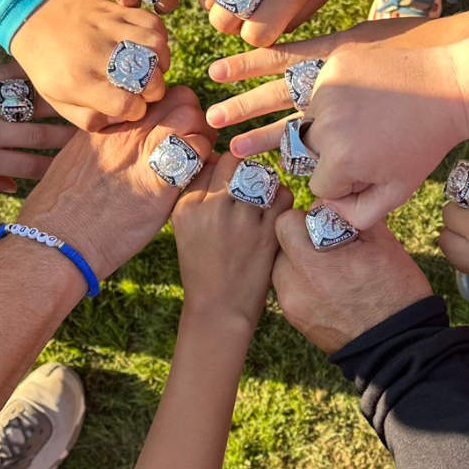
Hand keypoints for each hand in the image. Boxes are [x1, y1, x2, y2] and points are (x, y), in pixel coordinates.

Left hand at [0, 63, 74, 193]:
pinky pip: (11, 74)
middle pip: (41, 137)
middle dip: (72, 138)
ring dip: (61, 104)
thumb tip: (15, 187)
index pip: (32, 167)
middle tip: (100, 133)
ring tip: (86, 101)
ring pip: (32, 106)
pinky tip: (53, 69)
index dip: (58, 167)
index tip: (80, 165)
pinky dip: (33, 72)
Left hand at [10, 0, 169, 129]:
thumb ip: (90, 119)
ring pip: (156, 47)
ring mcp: (107, 29)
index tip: (130, 107)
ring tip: (151, 69)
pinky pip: (153, 23)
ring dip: (161, 63)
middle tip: (144, 90)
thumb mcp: (58, 102)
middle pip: (149, 79)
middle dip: (154, 91)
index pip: (128, 105)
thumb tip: (123, 118)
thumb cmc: (47, 66)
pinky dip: (160, 38)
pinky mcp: (116, 11)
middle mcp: (95, 54)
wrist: (32, 18)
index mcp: (79, 82)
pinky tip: (150, 49)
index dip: (136, 110)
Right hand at [16, 85, 213, 280]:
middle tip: (192, 142)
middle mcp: (128, 129)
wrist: (57, 239)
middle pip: (178, 97)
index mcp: (108, 122)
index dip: (170, 109)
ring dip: (202, 135)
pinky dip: (204, 159)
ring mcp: (144, 150)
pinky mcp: (160, 180)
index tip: (171, 129)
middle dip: (192, 115)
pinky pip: (198, 150)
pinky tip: (194, 178)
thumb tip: (115, 138)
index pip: (153, 95)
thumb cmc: (60, 208)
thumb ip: (101, 142)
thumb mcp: (75, 159)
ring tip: (195, 159)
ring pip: (192, 116)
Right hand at [172, 152, 291, 326]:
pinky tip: (276, 211)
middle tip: (251, 182)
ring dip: (266, 182)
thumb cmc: (203, 266)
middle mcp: (212, 208)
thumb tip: (221, 161)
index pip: (210, 162)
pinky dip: (282, 199)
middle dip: (246, 167)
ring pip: (262, 174)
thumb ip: (198, 193)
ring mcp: (241, 220)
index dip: (225, 165)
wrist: (219, 308)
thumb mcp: (185, 228)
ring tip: (263, 197)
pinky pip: (282, 196)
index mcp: (187, 207)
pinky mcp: (267, 233)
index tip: (231, 176)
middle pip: (236, 162)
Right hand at [217, 33, 468, 228]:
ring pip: (282, 105)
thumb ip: (360, 214)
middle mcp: (325, 125)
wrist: (453, 82)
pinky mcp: (331, 58)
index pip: (317, 180)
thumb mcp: (400, 189)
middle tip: (235, 152)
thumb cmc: (426, 140)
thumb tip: (324, 218)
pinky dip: (255, 66)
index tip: (360, 173)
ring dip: (244, 112)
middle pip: (297, 144)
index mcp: (340, 161)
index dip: (338, 182)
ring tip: (212, 120)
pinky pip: (289, 64)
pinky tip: (220, 69)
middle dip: (295, 149)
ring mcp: (326, 88)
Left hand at [271, 216, 431, 351]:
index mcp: (315, 262)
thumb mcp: (382, 243)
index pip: (286, 222)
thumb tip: (331, 202)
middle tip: (330, 246)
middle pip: (281, 244)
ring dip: (299, 261)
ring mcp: (292, 304)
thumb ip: (349, 216)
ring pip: (282, 266)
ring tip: (330, 270)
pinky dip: (302, 282)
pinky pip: (289, 288)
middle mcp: (295, 284)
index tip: (327, 224)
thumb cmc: (396, 292)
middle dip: (301, 239)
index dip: (306, 218)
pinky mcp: (294, 319)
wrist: (399, 346)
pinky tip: (328, 289)